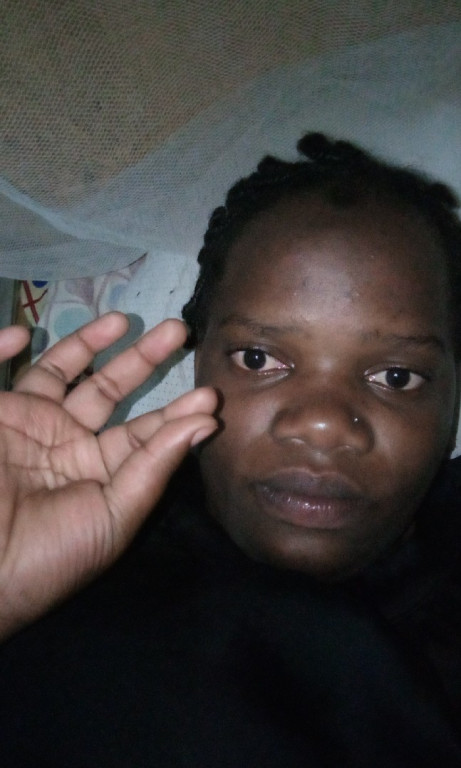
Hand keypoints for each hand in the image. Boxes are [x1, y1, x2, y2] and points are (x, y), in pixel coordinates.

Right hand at [0, 313, 216, 638]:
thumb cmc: (52, 553)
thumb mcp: (115, 514)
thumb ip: (156, 465)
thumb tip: (206, 422)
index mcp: (99, 470)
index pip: (144, 432)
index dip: (176, 413)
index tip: (209, 394)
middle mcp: (65, 441)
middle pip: (109, 389)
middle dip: (143, 360)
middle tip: (179, 330)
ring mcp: (26, 424)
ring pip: (61, 370)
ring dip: (89, 342)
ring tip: (122, 319)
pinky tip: (21, 333)